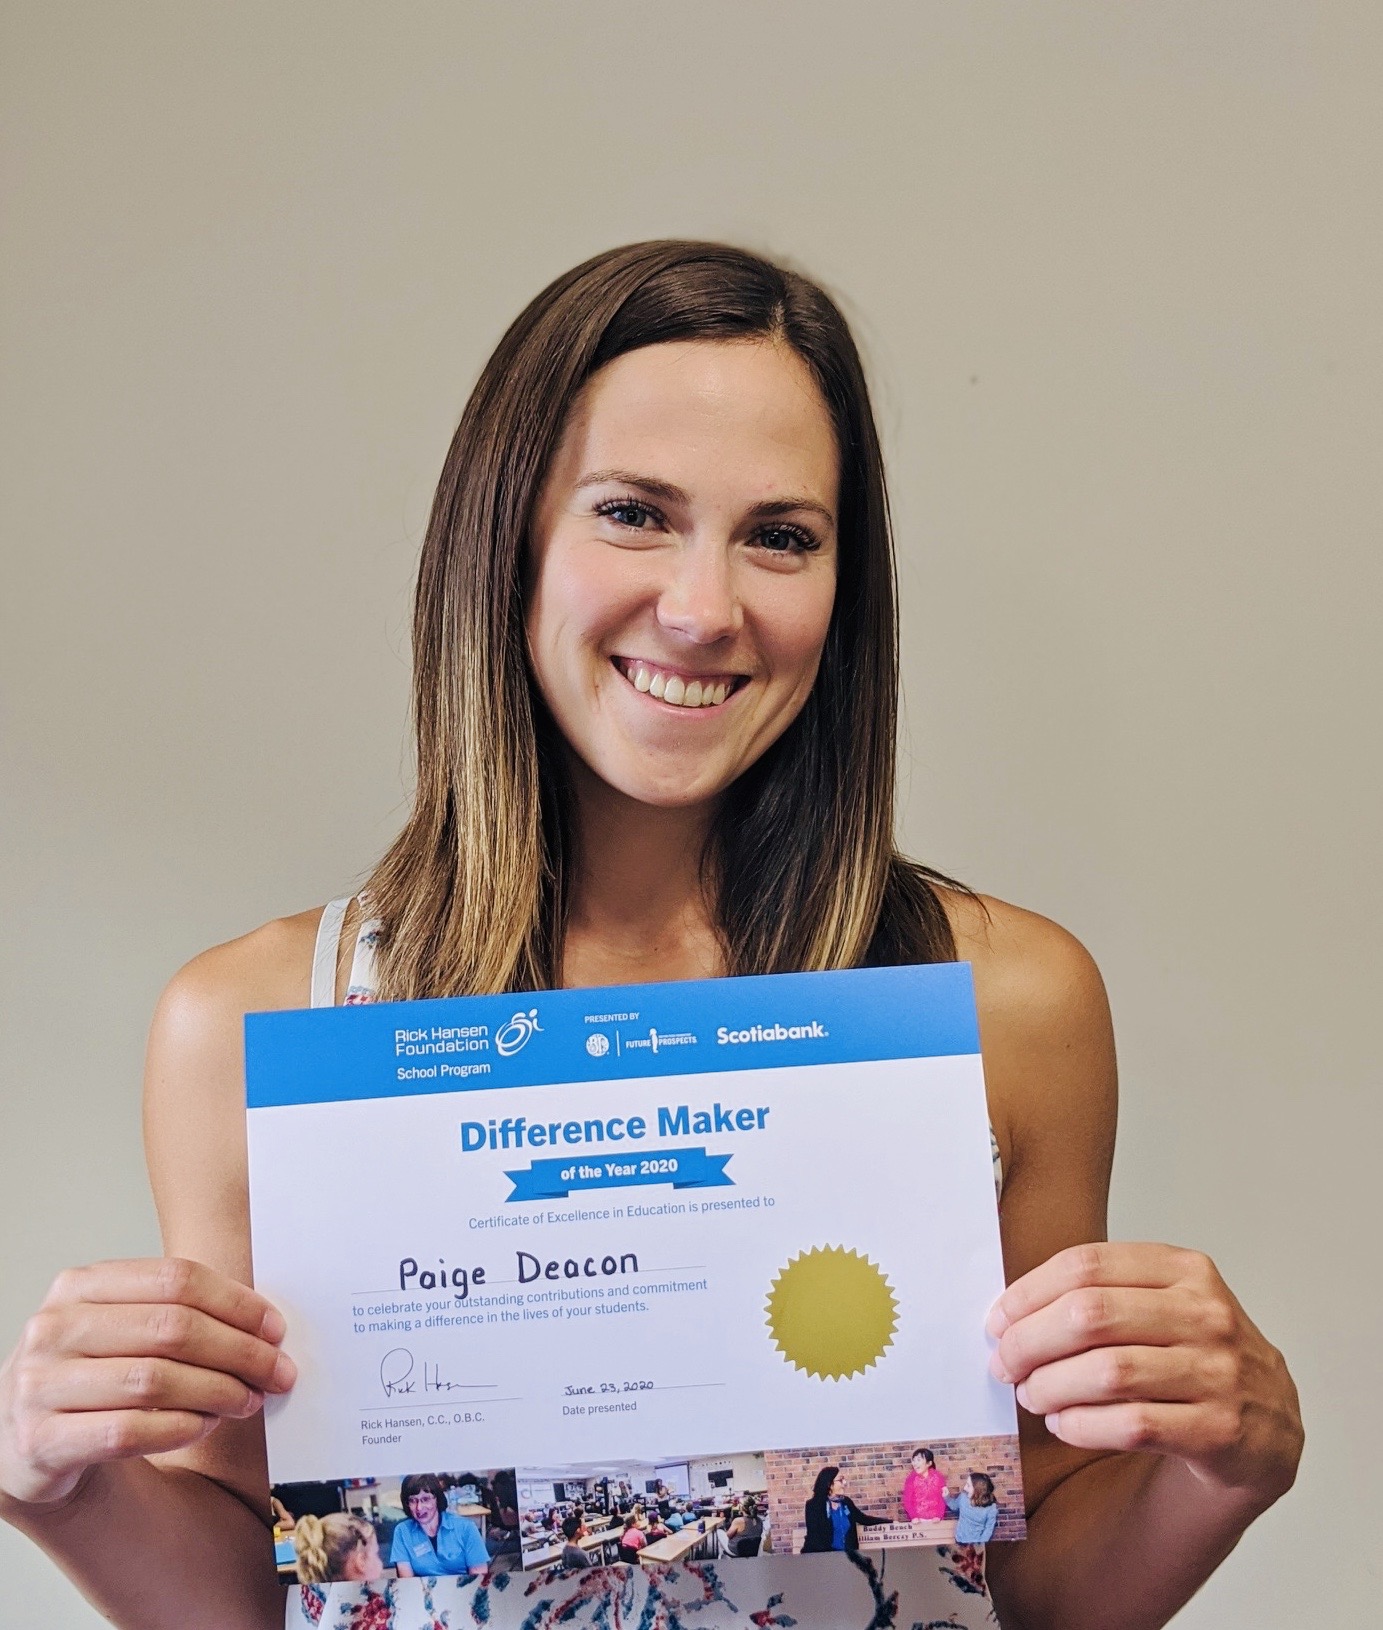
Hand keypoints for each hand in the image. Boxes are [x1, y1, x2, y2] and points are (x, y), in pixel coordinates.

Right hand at [0, 1258, 295, 1506]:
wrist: (25, 1444)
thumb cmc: (94, 1376)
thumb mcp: (123, 1328)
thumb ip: (179, 1315)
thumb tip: (266, 1328)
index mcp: (79, 1285)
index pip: (176, 1279)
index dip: (236, 1303)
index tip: (275, 1328)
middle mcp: (53, 1328)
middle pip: (171, 1328)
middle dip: (238, 1351)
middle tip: (276, 1372)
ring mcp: (38, 1384)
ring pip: (154, 1380)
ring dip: (217, 1392)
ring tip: (247, 1400)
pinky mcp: (38, 1441)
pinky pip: (127, 1431)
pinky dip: (179, 1428)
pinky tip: (205, 1426)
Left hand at [987, 1243, 1301, 1502]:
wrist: (1268, 1427)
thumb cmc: (1193, 1355)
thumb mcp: (1162, 1304)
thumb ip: (1100, 1295)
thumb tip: (1008, 1313)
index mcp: (1184, 1269)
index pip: (1087, 1264)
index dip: (1029, 1292)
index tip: (998, 1319)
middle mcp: (1206, 1314)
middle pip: (1090, 1315)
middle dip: (1030, 1341)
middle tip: (1005, 1364)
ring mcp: (1219, 1372)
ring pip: (1107, 1372)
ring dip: (1051, 1386)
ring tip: (1031, 1395)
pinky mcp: (1221, 1429)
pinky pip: (1132, 1425)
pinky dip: (1084, 1425)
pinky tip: (1064, 1424)